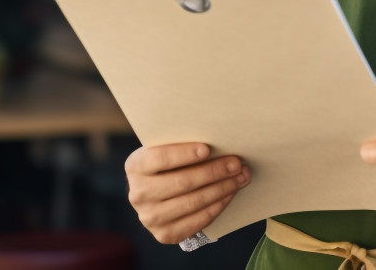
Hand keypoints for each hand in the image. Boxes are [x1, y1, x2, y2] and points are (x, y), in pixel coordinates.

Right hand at [124, 142, 250, 243]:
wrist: (155, 195)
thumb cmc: (168, 165)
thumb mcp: (164, 150)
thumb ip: (181, 145)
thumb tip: (219, 140)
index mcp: (135, 167)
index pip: (160, 158)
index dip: (184, 154)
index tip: (207, 148)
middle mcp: (138, 195)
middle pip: (182, 182)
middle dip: (214, 171)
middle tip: (237, 163)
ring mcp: (150, 218)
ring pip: (193, 202)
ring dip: (222, 189)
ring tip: (240, 177)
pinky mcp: (165, 234)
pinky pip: (198, 220)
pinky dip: (218, 205)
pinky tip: (229, 194)